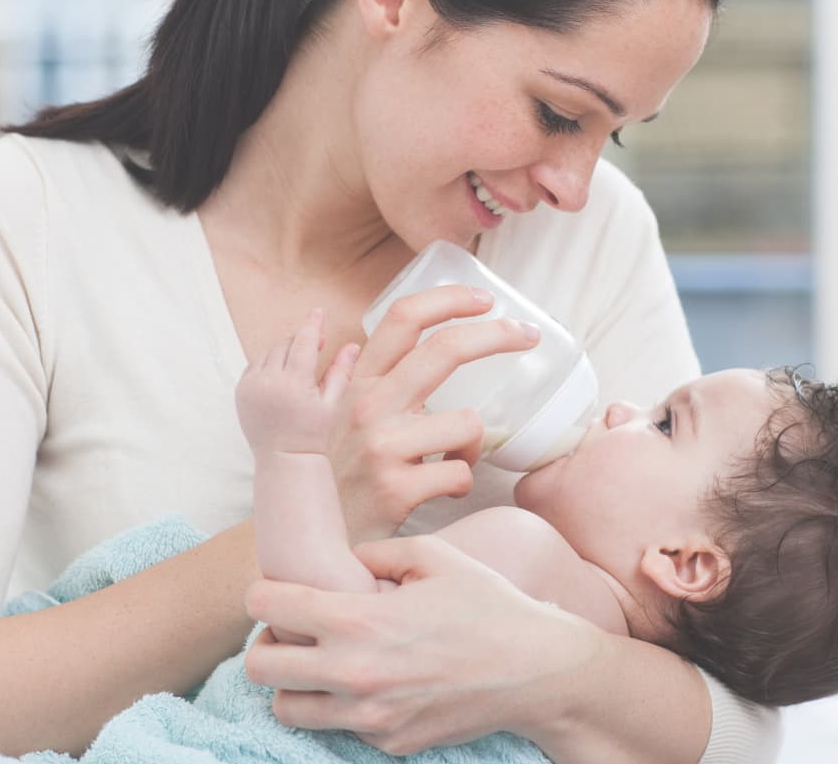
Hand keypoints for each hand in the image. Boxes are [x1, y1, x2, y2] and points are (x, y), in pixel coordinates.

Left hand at [235, 309, 359, 456]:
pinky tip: (280, 374)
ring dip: (284, 351)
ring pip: (268, 352)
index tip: (318, 312)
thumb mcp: (331, 403)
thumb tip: (352, 345)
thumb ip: (340, 371)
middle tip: (316, 345)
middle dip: (300, 341)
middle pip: (285, 345)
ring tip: (299, 364)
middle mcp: (269, 382)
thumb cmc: (312, 434)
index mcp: (294, 384)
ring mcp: (251, 387)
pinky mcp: (240, 392)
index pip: (304, 342)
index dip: (312, 324)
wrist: (284, 460)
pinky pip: (254, 365)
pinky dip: (267, 363)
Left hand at [243, 535, 597, 755]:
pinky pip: (338, 726)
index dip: (263, 594)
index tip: (274, 593)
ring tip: (319, 663)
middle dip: (265, 643)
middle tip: (289, 632)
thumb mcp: (433, 557)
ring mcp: (369, 716)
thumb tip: (342, 561)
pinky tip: (372, 682)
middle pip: (260, 667)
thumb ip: (375, 551)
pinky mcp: (387, 742)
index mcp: (358, 620)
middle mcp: (354, 673)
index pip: (267, 606)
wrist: (535, 671)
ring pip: (287, 707)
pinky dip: (342, 706)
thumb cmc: (487, 606)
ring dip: (293, 683)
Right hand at [329, 285, 539, 541]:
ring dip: (472, 443)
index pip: (402, 318)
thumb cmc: (335, 476)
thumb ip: (361, 382)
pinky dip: (460, 482)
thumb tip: (380, 346)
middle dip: (497, 335)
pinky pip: (460, 473)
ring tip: (450, 460)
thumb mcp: (336, 417)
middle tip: (528, 335)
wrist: (308, 539)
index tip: (484, 298)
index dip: (448, 299)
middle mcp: (368, 406)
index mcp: (357, 382)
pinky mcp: (396, 490)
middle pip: (445, 348)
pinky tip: (440, 489)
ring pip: (469, 422)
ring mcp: (382, 448)